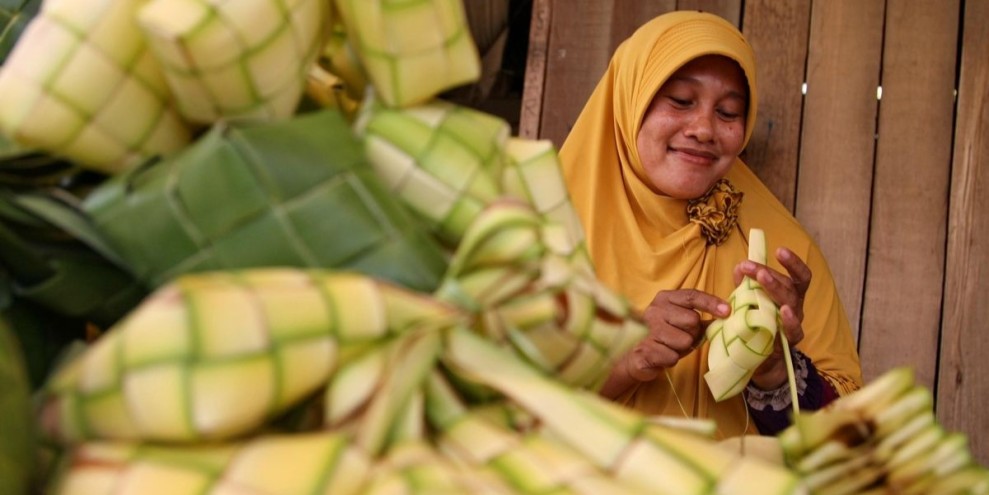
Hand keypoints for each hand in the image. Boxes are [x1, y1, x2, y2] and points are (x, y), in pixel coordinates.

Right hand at [623, 289, 730, 381]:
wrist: (635, 356)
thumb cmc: (663, 337)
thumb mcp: (682, 324)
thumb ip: (701, 319)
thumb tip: (726, 314)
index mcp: (664, 298)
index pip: (692, 296)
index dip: (710, 303)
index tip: (727, 311)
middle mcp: (654, 309)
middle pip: (692, 320)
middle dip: (692, 333)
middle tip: (679, 337)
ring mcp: (647, 329)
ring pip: (684, 340)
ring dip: (681, 348)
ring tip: (669, 347)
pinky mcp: (644, 349)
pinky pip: (673, 356)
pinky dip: (671, 359)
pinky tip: (661, 356)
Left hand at [733, 247, 810, 389]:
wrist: (760, 360)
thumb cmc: (756, 325)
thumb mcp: (750, 302)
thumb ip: (746, 286)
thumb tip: (739, 267)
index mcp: (790, 295)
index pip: (799, 276)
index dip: (793, 263)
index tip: (779, 249)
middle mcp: (796, 307)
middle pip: (790, 286)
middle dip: (769, 273)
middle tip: (749, 266)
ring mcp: (794, 324)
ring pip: (791, 303)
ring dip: (775, 288)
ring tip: (762, 276)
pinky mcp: (789, 342)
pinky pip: (794, 330)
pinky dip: (790, 320)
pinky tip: (783, 311)